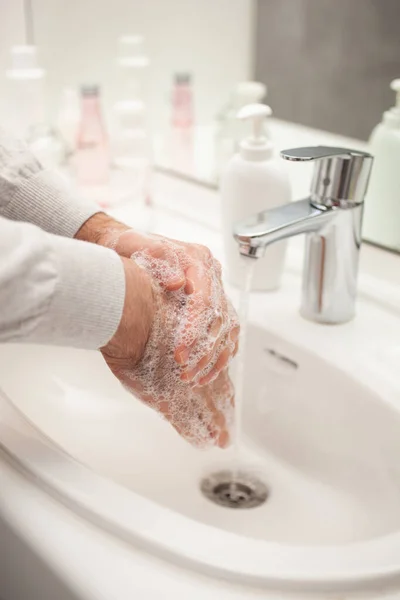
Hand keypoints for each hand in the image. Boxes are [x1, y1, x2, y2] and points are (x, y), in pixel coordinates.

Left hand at [77, 213, 238, 447]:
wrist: (122, 247)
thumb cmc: (128, 246)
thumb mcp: (135, 246)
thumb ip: (158, 260)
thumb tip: (180, 282)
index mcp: (197, 259)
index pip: (205, 300)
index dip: (195, 330)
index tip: (180, 354)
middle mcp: (209, 275)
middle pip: (218, 319)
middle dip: (205, 351)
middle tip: (186, 374)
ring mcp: (210, 290)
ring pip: (226, 329)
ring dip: (214, 358)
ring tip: (195, 379)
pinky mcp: (205, 305)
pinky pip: (221, 333)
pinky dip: (216, 354)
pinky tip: (205, 372)